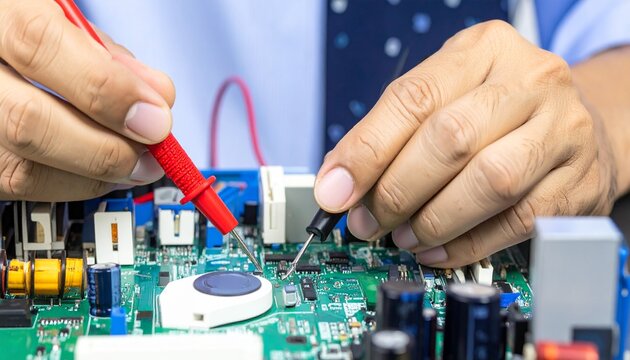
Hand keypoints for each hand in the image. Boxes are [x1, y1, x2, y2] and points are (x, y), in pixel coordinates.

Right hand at [0, 0, 174, 200]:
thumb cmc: (29, 31)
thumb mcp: (65, 20)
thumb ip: (104, 53)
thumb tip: (157, 97)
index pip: (41, 47)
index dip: (108, 90)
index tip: (156, 118)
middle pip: (27, 121)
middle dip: (107, 148)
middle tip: (152, 152)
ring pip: (22, 167)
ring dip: (94, 175)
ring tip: (136, 166)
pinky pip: (19, 184)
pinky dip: (72, 184)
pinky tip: (101, 172)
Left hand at [314, 20, 617, 267]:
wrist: (577, 123)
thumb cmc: (496, 111)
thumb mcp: (445, 96)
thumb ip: (392, 132)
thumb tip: (339, 184)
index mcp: (485, 50)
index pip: (413, 99)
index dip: (367, 150)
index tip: (335, 191)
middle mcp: (531, 81)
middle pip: (450, 139)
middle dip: (397, 191)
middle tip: (369, 222)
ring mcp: (564, 130)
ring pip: (489, 182)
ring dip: (432, 220)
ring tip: (402, 237)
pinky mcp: (581, 182)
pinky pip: (518, 222)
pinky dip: (467, 244)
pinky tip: (437, 249)